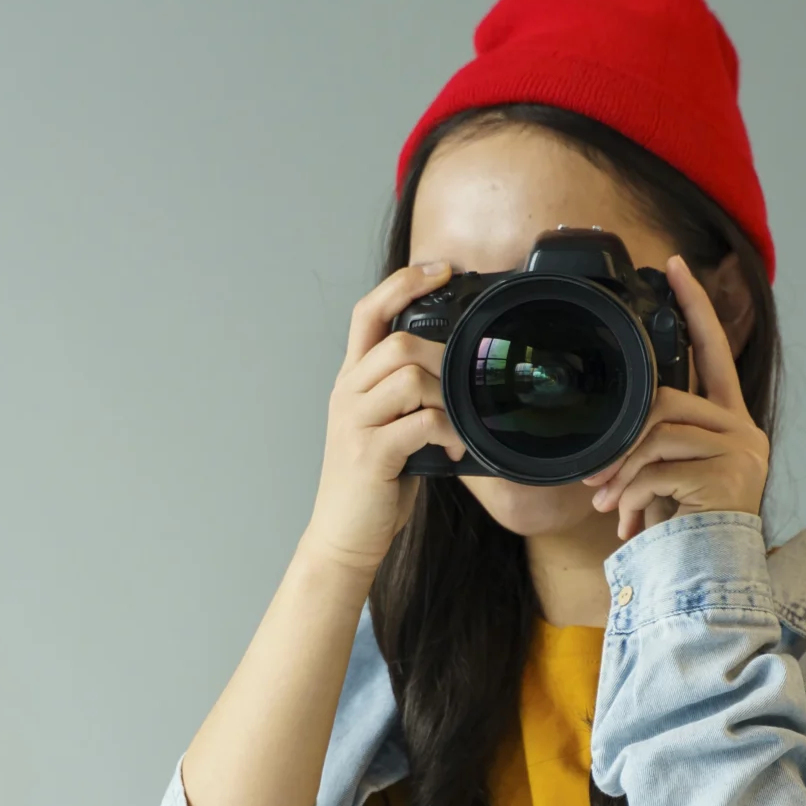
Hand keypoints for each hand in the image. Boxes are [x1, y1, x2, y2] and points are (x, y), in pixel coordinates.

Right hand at [301, 263, 469, 574]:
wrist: (344, 535)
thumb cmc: (373, 483)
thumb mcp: (386, 427)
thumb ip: (407, 396)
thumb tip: (455, 373)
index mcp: (351, 382)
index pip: (368, 313)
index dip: (404, 283)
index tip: (441, 269)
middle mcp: (348, 394)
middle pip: (398, 342)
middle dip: (442, 358)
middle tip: (461, 387)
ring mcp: (356, 423)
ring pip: (411, 378)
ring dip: (447, 399)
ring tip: (456, 426)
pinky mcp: (371, 453)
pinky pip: (421, 422)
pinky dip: (448, 432)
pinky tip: (454, 450)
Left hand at [582, 255, 769, 540]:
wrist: (708, 575)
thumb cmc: (687, 527)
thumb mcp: (665, 477)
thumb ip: (651, 443)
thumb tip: (609, 437)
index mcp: (729, 422)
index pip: (712, 352)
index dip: (695, 308)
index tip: (675, 267)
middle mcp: (742, 430)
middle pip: (668, 400)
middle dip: (623, 438)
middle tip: (594, 472)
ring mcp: (740, 452)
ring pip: (659, 433)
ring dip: (621, 471)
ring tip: (606, 502)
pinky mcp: (729, 475)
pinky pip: (659, 467)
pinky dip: (631, 492)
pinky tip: (626, 517)